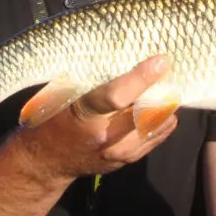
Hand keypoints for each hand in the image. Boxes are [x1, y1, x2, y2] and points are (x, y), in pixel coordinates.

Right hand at [18, 55, 178, 180]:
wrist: (47, 161)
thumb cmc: (53, 118)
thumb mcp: (63, 94)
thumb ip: (91, 79)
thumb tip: (122, 54)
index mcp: (84, 112)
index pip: (117, 95)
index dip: (142, 77)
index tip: (160, 61)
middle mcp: (104, 135)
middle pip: (147, 112)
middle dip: (163, 91)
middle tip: (169, 74)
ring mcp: (117, 152)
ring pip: (157, 126)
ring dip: (166, 107)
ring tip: (166, 90)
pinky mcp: (127, 160)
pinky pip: (156, 138)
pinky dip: (163, 121)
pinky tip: (161, 109)